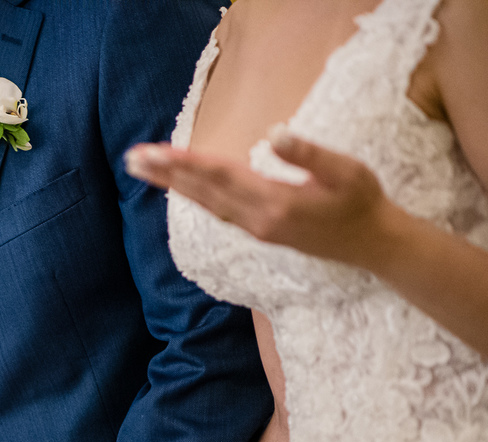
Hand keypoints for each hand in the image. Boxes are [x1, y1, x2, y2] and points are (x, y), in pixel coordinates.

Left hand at [124, 127, 409, 271]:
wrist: (372, 245)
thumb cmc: (362, 201)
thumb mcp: (346, 171)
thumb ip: (309, 155)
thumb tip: (275, 133)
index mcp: (276, 201)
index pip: (221, 177)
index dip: (187, 163)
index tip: (156, 152)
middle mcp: (258, 219)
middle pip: (203, 192)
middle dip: (166, 174)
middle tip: (131, 159)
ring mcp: (256, 228)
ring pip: (205, 204)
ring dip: (173, 185)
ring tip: (143, 169)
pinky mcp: (259, 231)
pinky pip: (217, 212)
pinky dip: (193, 196)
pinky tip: (178, 186)